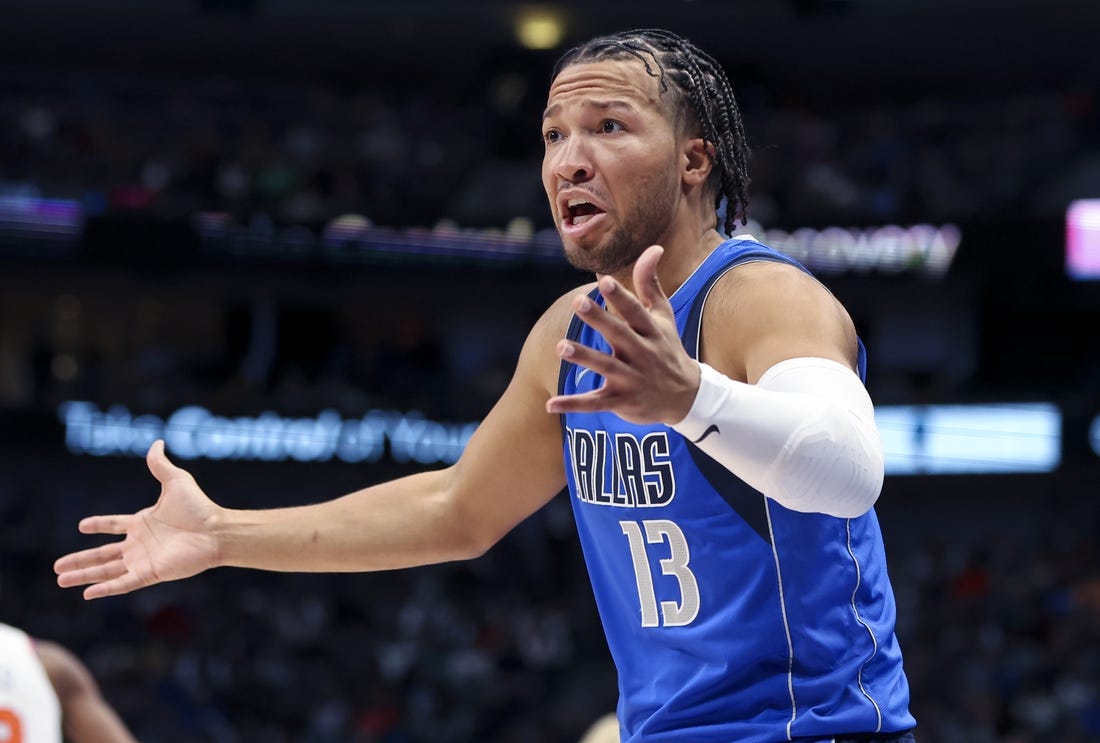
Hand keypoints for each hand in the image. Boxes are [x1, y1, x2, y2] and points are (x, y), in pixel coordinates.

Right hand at [54, 440, 221, 599]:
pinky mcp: (151, 573)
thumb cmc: (199, 507)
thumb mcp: (176, 481)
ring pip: (107, 570)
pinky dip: (106, 588)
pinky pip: (123, 584)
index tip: (82, 526)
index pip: (114, 525)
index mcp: (143, 522)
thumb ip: (161, 465)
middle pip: (102, 554)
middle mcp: (140, 543)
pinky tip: (88, 593)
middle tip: (57, 567)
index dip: (99, 525)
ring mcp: (144, 560)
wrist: (215, 531)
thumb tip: (157, 442)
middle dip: (79, 560)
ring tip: (60, 580)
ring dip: (83, 575)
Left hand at [545, 245, 700, 423]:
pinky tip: (551, 404)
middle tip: (578, 302)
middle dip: (599, 319)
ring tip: (560, 347)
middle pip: (619, 334)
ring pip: (605, 366)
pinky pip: (595, 403)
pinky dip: (573, 404)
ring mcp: (632, 379)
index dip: (621, 297)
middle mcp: (642, 354)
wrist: (686, 397)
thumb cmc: (667, 348)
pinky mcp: (622, 401)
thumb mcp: (663, 317)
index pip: (636, 312)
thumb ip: (651, 284)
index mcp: (651, 331)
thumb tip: (654, 247)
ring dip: (584, 357)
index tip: (605, 281)